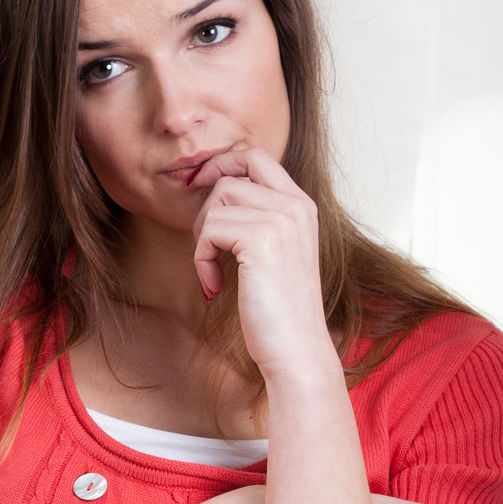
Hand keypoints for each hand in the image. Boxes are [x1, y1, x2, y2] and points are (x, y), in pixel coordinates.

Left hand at [188, 147, 338, 383]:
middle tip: (207, 249)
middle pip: (230, 176)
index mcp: (301, 205)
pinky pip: (209, 231)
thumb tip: (214, 190)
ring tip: (212, 272)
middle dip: (206, 210)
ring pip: (216, 203)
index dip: (222, 164)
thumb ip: (259, 218)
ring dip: (202, 240)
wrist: (296, 348)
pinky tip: (214, 286)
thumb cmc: (279, 309)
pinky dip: (201, 260)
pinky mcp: (261, 239)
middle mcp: (296, 206)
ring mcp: (281, 220)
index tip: (201, 188)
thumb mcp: (276, 252)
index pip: (256, 155)